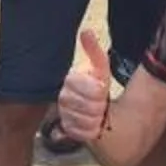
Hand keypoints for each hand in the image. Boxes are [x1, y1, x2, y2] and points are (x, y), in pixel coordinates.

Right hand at [56, 28, 112, 143]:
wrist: (96, 110)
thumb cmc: (97, 86)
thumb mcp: (100, 68)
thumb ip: (94, 52)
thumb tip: (86, 31)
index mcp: (70, 80)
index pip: (90, 89)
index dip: (100, 91)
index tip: (102, 90)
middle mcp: (62, 98)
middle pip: (90, 107)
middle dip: (101, 107)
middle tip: (102, 105)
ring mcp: (63, 114)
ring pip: (87, 121)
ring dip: (98, 119)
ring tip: (98, 114)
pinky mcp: (66, 130)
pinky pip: (84, 134)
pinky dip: (93, 131)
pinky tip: (94, 125)